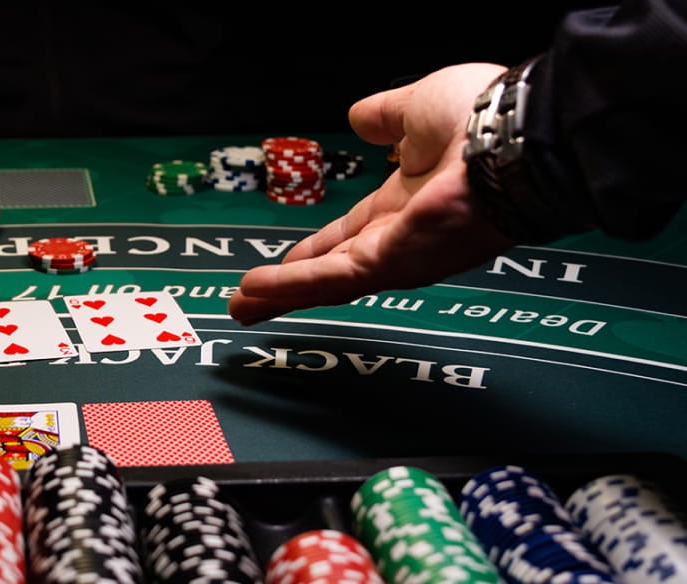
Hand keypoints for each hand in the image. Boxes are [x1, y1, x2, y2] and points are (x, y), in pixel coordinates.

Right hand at [228, 63, 517, 324]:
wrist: (511, 137)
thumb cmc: (479, 119)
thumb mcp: (416, 108)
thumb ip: (384, 117)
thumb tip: (360, 118)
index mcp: (404, 204)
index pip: (348, 235)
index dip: (315, 249)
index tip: (287, 260)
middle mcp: (397, 240)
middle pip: (330, 272)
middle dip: (289, 287)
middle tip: (252, 300)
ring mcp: (394, 258)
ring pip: (324, 284)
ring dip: (280, 294)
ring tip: (241, 307)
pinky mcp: (388, 265)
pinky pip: (328, 278)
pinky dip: (288, 286)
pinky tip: (254, 293)